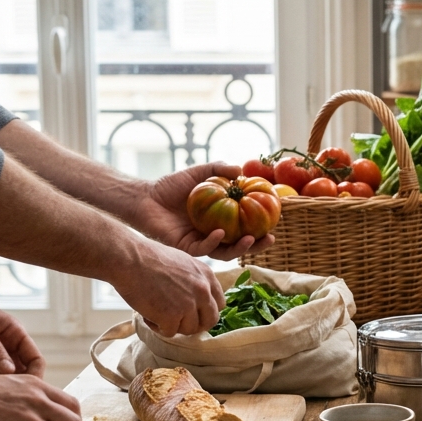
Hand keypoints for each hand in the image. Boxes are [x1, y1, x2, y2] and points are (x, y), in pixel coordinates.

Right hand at [110, 240, 224, 336]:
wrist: (130, 258)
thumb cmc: (150, 258)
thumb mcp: (183, 263)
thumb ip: (195, 280)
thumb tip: (197, 300)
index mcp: (207, 276)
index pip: (219, 304)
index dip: (205, 311)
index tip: (193, 312)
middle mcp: (203, 290)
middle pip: (210, 320)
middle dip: (194, 324)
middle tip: (177, 320)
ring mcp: (189, 304)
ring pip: (189, 329)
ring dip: (174, 325)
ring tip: (157, 313)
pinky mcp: (172, 316)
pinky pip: (169, 332)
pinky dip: (158, 328)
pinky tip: (148, 316)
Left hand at [133, 162, 275, 260]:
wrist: (145, 197)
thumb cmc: (172, 185)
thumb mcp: (200, 172)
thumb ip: (219, 169)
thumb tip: (241, 170)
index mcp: (221, 220)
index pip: (246, 227)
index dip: (261, 227)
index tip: (275, 222)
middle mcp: (213, 234)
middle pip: (240, 245)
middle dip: (257, 245)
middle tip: (270, 238)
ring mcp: (200, 243)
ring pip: (225, 251)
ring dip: (240, 248)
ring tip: (251, 239)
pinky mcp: (186, 248)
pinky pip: (203, 248)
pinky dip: (213, 241)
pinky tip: (220, 233)